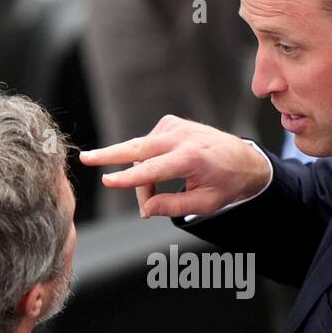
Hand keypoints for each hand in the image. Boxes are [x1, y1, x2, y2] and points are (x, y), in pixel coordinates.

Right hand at [78, 115, 271, 218]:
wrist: (245, 160)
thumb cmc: (227, 184)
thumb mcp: (205, 204)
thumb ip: (174, 207)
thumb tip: (146, 209)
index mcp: (192, 158)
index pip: (153, 170)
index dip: (129, 179)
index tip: (107, 181)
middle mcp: (182, 137)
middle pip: (138, 148)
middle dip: (110, 155)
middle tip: (86, 159)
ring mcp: (175, 127)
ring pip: (141, 153)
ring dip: (140, 176)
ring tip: (149, 198)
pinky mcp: (171, 124)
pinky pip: (147, 145)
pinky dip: (146, 162)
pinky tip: (157, 174)